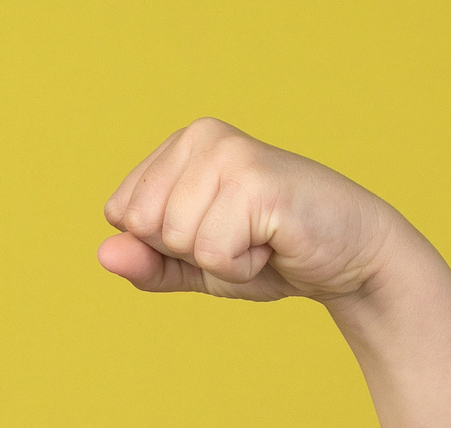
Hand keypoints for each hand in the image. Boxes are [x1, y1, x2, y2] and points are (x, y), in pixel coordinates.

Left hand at [98, 118, 409, 305]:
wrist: (348, 259)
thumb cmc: (270, 255)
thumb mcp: (194, 265)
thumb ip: (146, 263)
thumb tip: (103, 254)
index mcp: (179, 146)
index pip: (122, 214)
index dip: (163, 244)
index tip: (213, 232)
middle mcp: (201, 137)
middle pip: (143, 226)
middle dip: (188, 252)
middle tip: (239, 237)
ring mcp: (229, 154)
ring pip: (176, 240)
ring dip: (219, 260)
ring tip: (258, 238)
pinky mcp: (256, 181)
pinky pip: (213, 254)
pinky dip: (243, 267)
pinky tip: (273, 243)